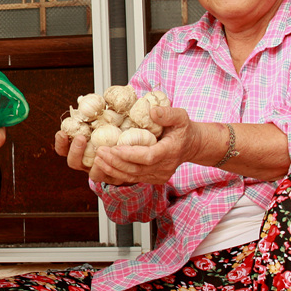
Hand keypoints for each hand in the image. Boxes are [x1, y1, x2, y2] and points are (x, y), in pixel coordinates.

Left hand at [56, 103, 195, 186]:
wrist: (192, 145)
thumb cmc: (184, 129)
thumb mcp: (181, 116)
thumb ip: (167, 113)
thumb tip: (152, 111)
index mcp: (170, 151)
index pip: (148, 156)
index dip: (129, 154)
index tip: (113, 147)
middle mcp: (164, 168)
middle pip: (136, 169)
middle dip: (115, 162)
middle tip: (99, 151)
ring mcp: (159, 176)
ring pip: (133, 177)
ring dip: (113, 169)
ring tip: (98, 159)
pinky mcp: (153, 179)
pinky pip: (133, 179)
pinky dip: (118, 173)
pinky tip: (105, 165)